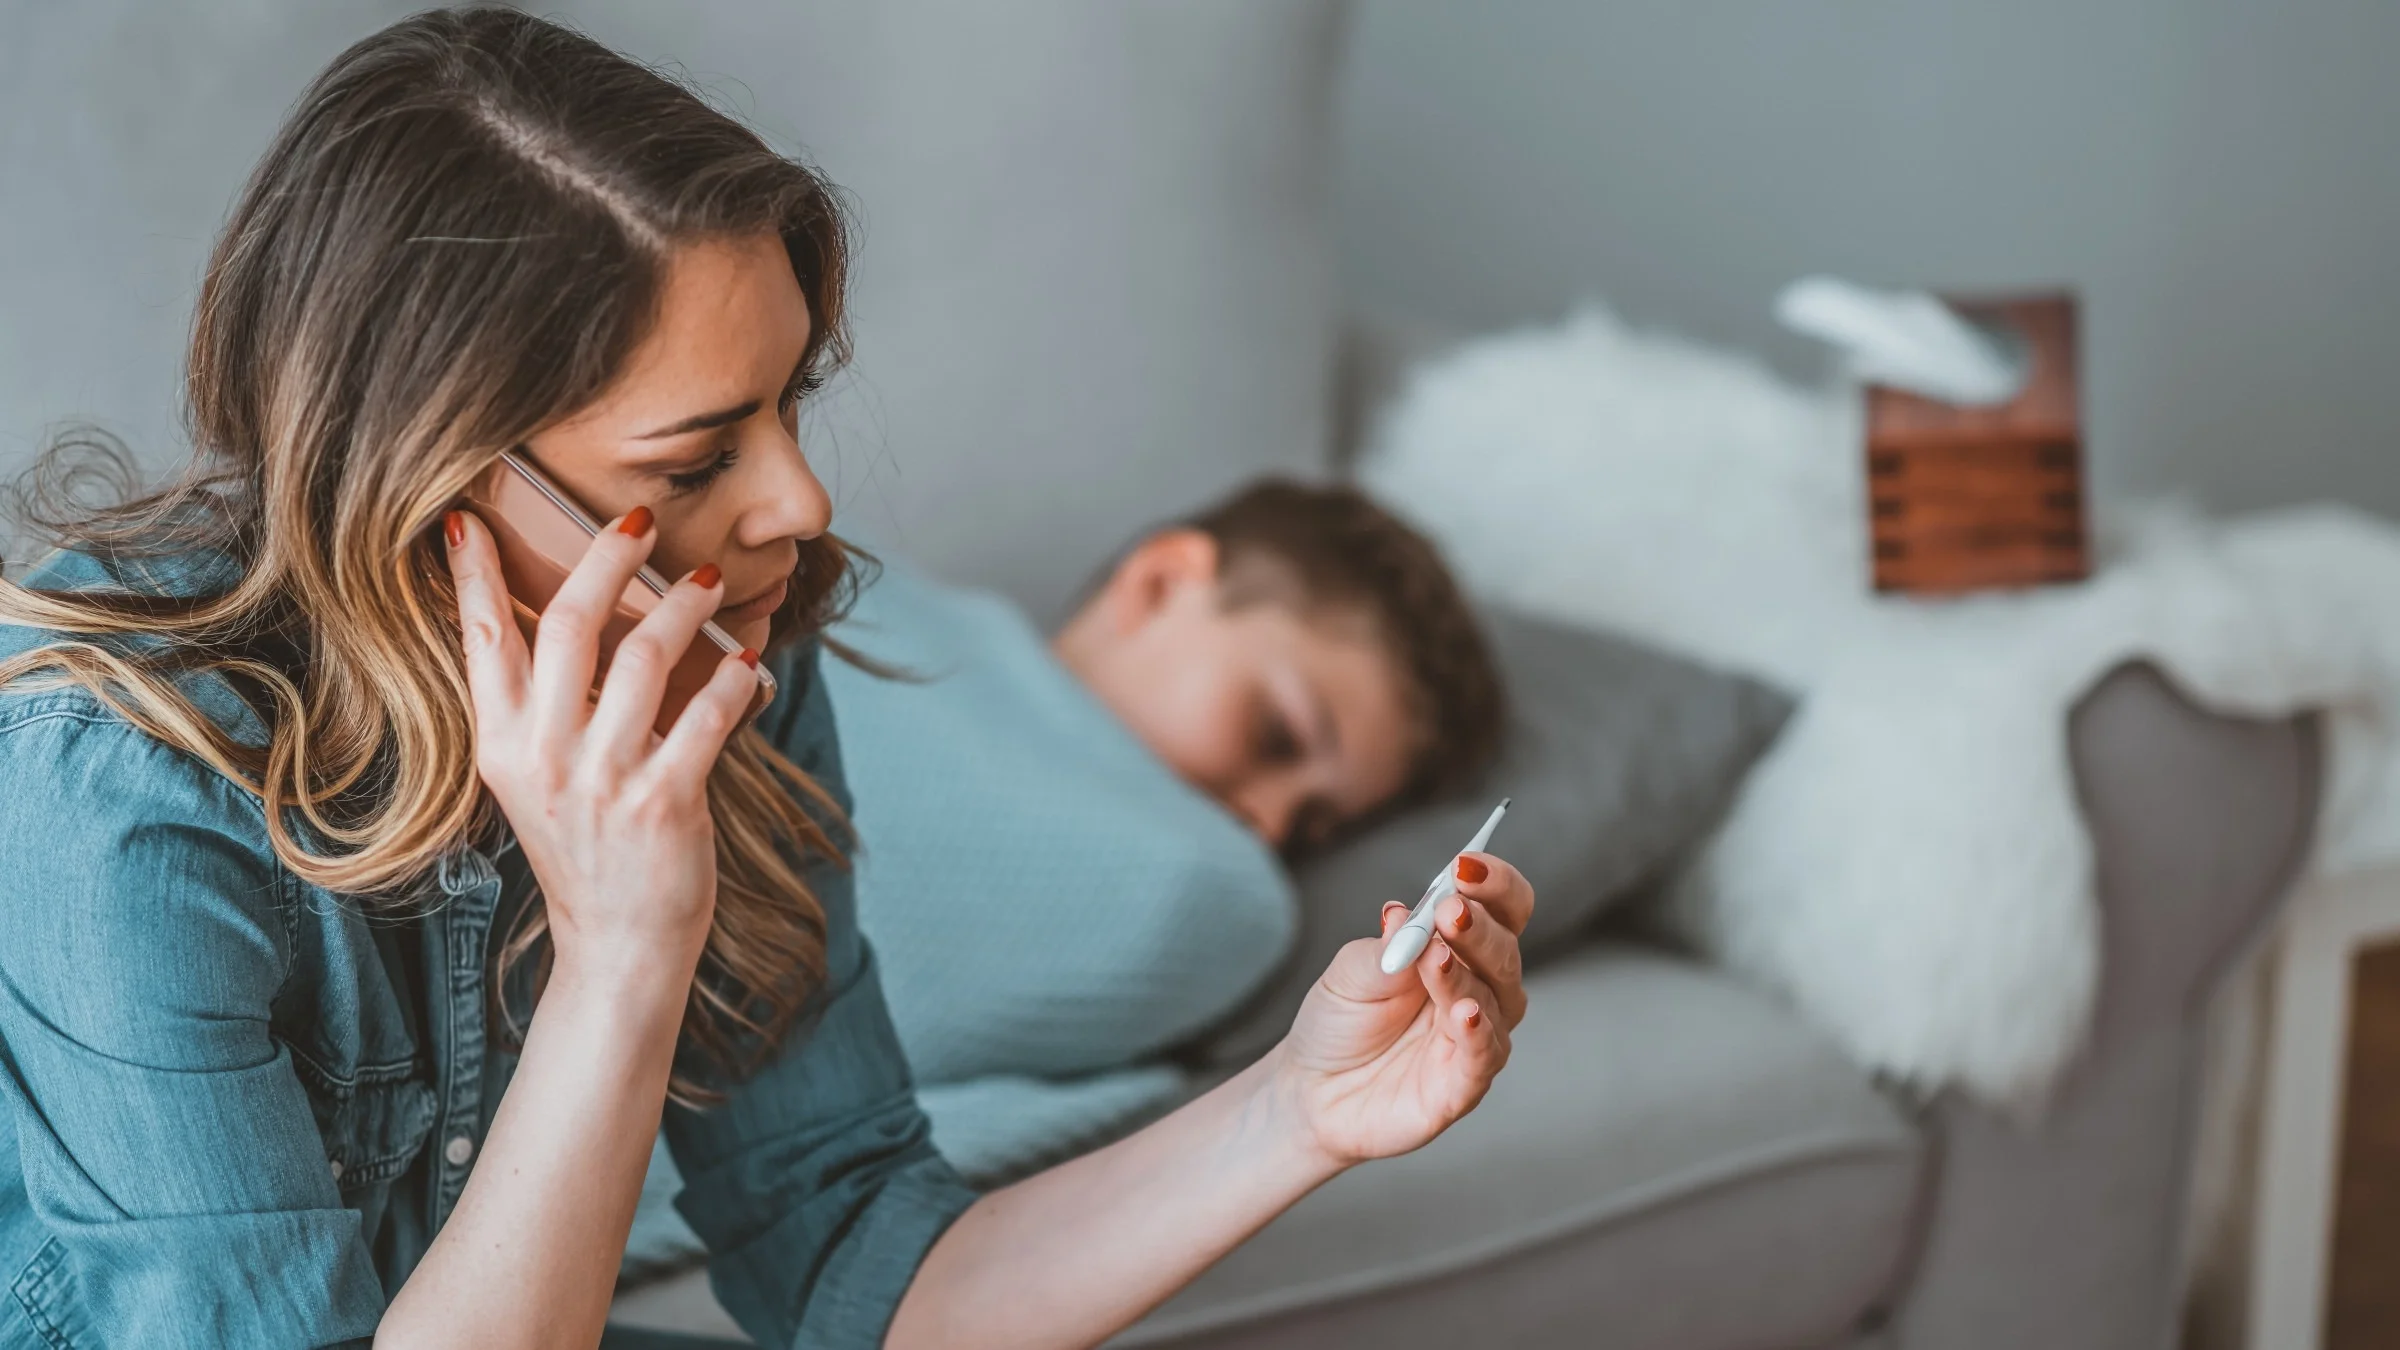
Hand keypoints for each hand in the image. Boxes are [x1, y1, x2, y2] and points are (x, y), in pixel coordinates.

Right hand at [442, 505, 760, 991]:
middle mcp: (544, 757)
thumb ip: (544, 708)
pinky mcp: (663, 804)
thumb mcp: (539, 779)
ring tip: (706, 580)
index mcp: (503, 745)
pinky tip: (743, 657)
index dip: (474, 575)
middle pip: (567, 626)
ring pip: (642, 658)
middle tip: (636, 516)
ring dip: (682, 607)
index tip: (471, 515)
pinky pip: (705, 716)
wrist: (619, 945)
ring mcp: (602, 782)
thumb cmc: (587, 850)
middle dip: (603, 558)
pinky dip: (729, 678)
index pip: (480, 640)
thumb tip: (576, 616)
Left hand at [1270, 853, 1532, 1165]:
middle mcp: (1480, 989)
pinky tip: (1463, 1012)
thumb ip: (1384, 946)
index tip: (1467, 865)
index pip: (1502, 908)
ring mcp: (1476, 1037)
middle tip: (1450, 910)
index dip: (1494, 884)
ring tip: (1436, 958)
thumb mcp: (1350, 971)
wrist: (1311, 1089)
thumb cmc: (1341, 1020)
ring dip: (1467, 975)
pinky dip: (1478, 1033)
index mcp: (1461, 949)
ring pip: (1494, 1000)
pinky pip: (1483, 1056)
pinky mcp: (1462, 1085)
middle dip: (1479, 926)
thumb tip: (1402, 913)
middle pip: (1504, 950)